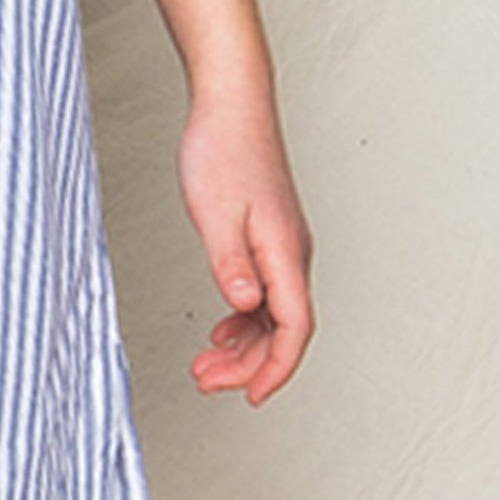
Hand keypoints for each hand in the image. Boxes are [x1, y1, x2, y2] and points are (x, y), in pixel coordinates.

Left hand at [176, 88, 314, 404]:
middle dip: (249, 365)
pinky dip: (244, 318)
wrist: (231, 102)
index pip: (295, 327)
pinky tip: (221, 329)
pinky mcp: (268, 235)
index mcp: (284, 251)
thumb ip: (229, 262)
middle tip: (204, 382)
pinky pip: (265, 292)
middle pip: (285, 329)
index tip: (251, 396)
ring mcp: (282, 244)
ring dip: (243, 344)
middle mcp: (292, 252)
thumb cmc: (221, 149)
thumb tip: (243, 305)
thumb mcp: (214, 211)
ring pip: (274, 313)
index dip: (277, 369)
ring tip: (204, 364)